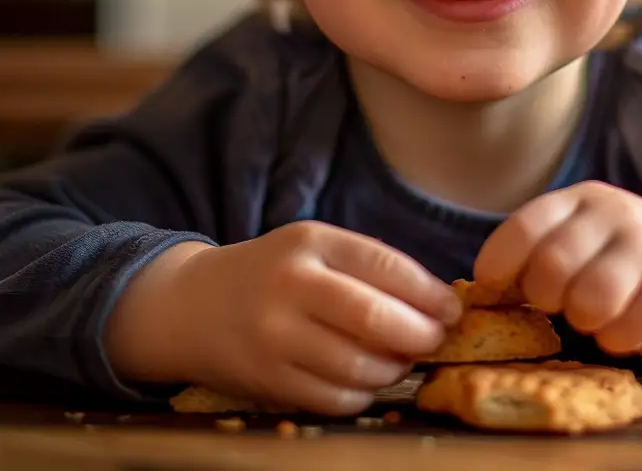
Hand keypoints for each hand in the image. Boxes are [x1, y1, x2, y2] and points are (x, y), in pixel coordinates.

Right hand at [115, 222, 460, 415]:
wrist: (188, 307)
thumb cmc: (271, 273)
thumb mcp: (315, 246)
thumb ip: (367, 265)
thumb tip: (434, 299)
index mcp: (312, 243)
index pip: (386, 266)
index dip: (428, 293)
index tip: (453, 309)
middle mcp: (291, 287)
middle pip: (373, 318)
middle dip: (418, 334)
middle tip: (435, 340)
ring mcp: (273, 337)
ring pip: (354, 365)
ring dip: (392, 369)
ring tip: (402, 362)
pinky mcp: (262, 381)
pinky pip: (327, 398)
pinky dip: (360, 396)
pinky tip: (368, 384)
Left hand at [473, 182, 641, 368]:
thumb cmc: (625, 260)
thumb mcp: (583, 239)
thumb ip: (539, 255)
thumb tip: (476, 298)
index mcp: (582, 200)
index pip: (524, 227)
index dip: (499, 266)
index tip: (498, 289)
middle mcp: (615, 214)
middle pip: (550, 269)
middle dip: (547, 299)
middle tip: (563, 303)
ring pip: (587, 304)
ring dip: (585, 322)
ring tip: (599, 314)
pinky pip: (622, 333)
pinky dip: (618, 341)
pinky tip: (633, 324)